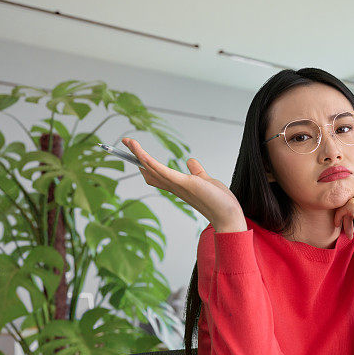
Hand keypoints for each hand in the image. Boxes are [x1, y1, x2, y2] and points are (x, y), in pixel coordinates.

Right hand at [122, 138, 245, 232]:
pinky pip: (160, 170)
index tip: (137, 152)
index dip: (145, 163)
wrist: (227, 214)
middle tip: (126, 141)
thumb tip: (190, 160)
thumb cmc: (218, 201)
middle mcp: (173, 186)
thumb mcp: (205, 180)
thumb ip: (196, 170)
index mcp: (177, 185)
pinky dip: (148, 160)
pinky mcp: (182, 183)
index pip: (157, 174)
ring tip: (128, 140)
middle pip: (149, 170)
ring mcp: (176, 185)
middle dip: (137, 155)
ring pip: (151, 167)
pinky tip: (139, 151)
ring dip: (138, 153)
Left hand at [333, 183, 353, 240]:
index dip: (353, 206)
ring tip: (349, 230)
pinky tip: (338, 225)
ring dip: (345, 218)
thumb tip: (343, 196)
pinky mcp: (352, 204)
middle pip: (349, 199)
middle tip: (351, 226)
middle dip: (348, 213)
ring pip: (344, 205)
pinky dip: (338, 218)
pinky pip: (340, 211)